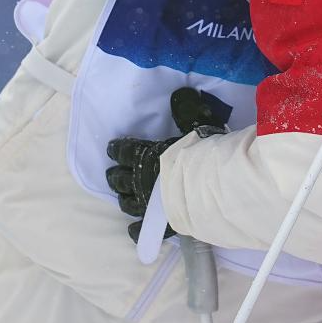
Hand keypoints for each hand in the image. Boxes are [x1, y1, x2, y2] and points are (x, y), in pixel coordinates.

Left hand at [106, 87, 228, 241]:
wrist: (210, 187)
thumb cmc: (202, 153)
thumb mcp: (196, 123)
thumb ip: (187, 110)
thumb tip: (182, 92)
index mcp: (146, 155)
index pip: (125, 151)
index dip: (117, 150)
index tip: (111, 148)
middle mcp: (141, 180)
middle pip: (121, 179)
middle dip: (115, 176)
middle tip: (112, 175)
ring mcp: (148, 205)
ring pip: (127, 202)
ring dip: (123, 198)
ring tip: (121, 197)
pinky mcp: (159, 224)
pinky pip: (142, 230)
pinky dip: (136, 229)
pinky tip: (132, 229)